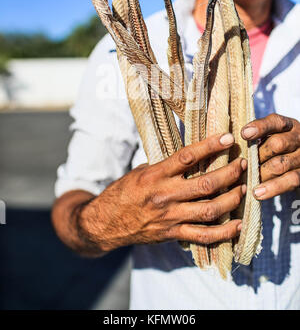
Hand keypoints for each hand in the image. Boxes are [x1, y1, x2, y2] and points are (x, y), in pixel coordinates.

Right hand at [78, 133, 246, 252]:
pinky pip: (203, 236)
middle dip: (230, 172)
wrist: (106, 223)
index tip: (228, 138)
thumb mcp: (140, 172)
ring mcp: (170, 217)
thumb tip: (189, 156)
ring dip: (232, 199)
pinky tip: (238, 224)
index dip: (211, 146)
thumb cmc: (123, 192)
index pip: (187, 156)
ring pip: (210, 209)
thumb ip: (164, 166)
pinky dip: (224, 232)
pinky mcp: (173, 234)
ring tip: (243, 188)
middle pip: (206, 184)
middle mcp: (165, 195)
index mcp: (155, 175)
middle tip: (242, 163)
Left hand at [242, 113, 299, 199]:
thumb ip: (255, 137)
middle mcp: (298, 138)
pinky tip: (257, 192)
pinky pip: (290, 181)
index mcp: (288, 125)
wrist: (295, 164)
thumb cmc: (273, 148)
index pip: (275, 122)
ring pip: (281, 164)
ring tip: (245, 179)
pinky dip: (272, 188)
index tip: (244, 134)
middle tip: (241, 163)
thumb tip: (228, 142)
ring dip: (260, 173)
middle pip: (277, 144)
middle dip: (257, 155)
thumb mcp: (270, 136)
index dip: (260, 127)